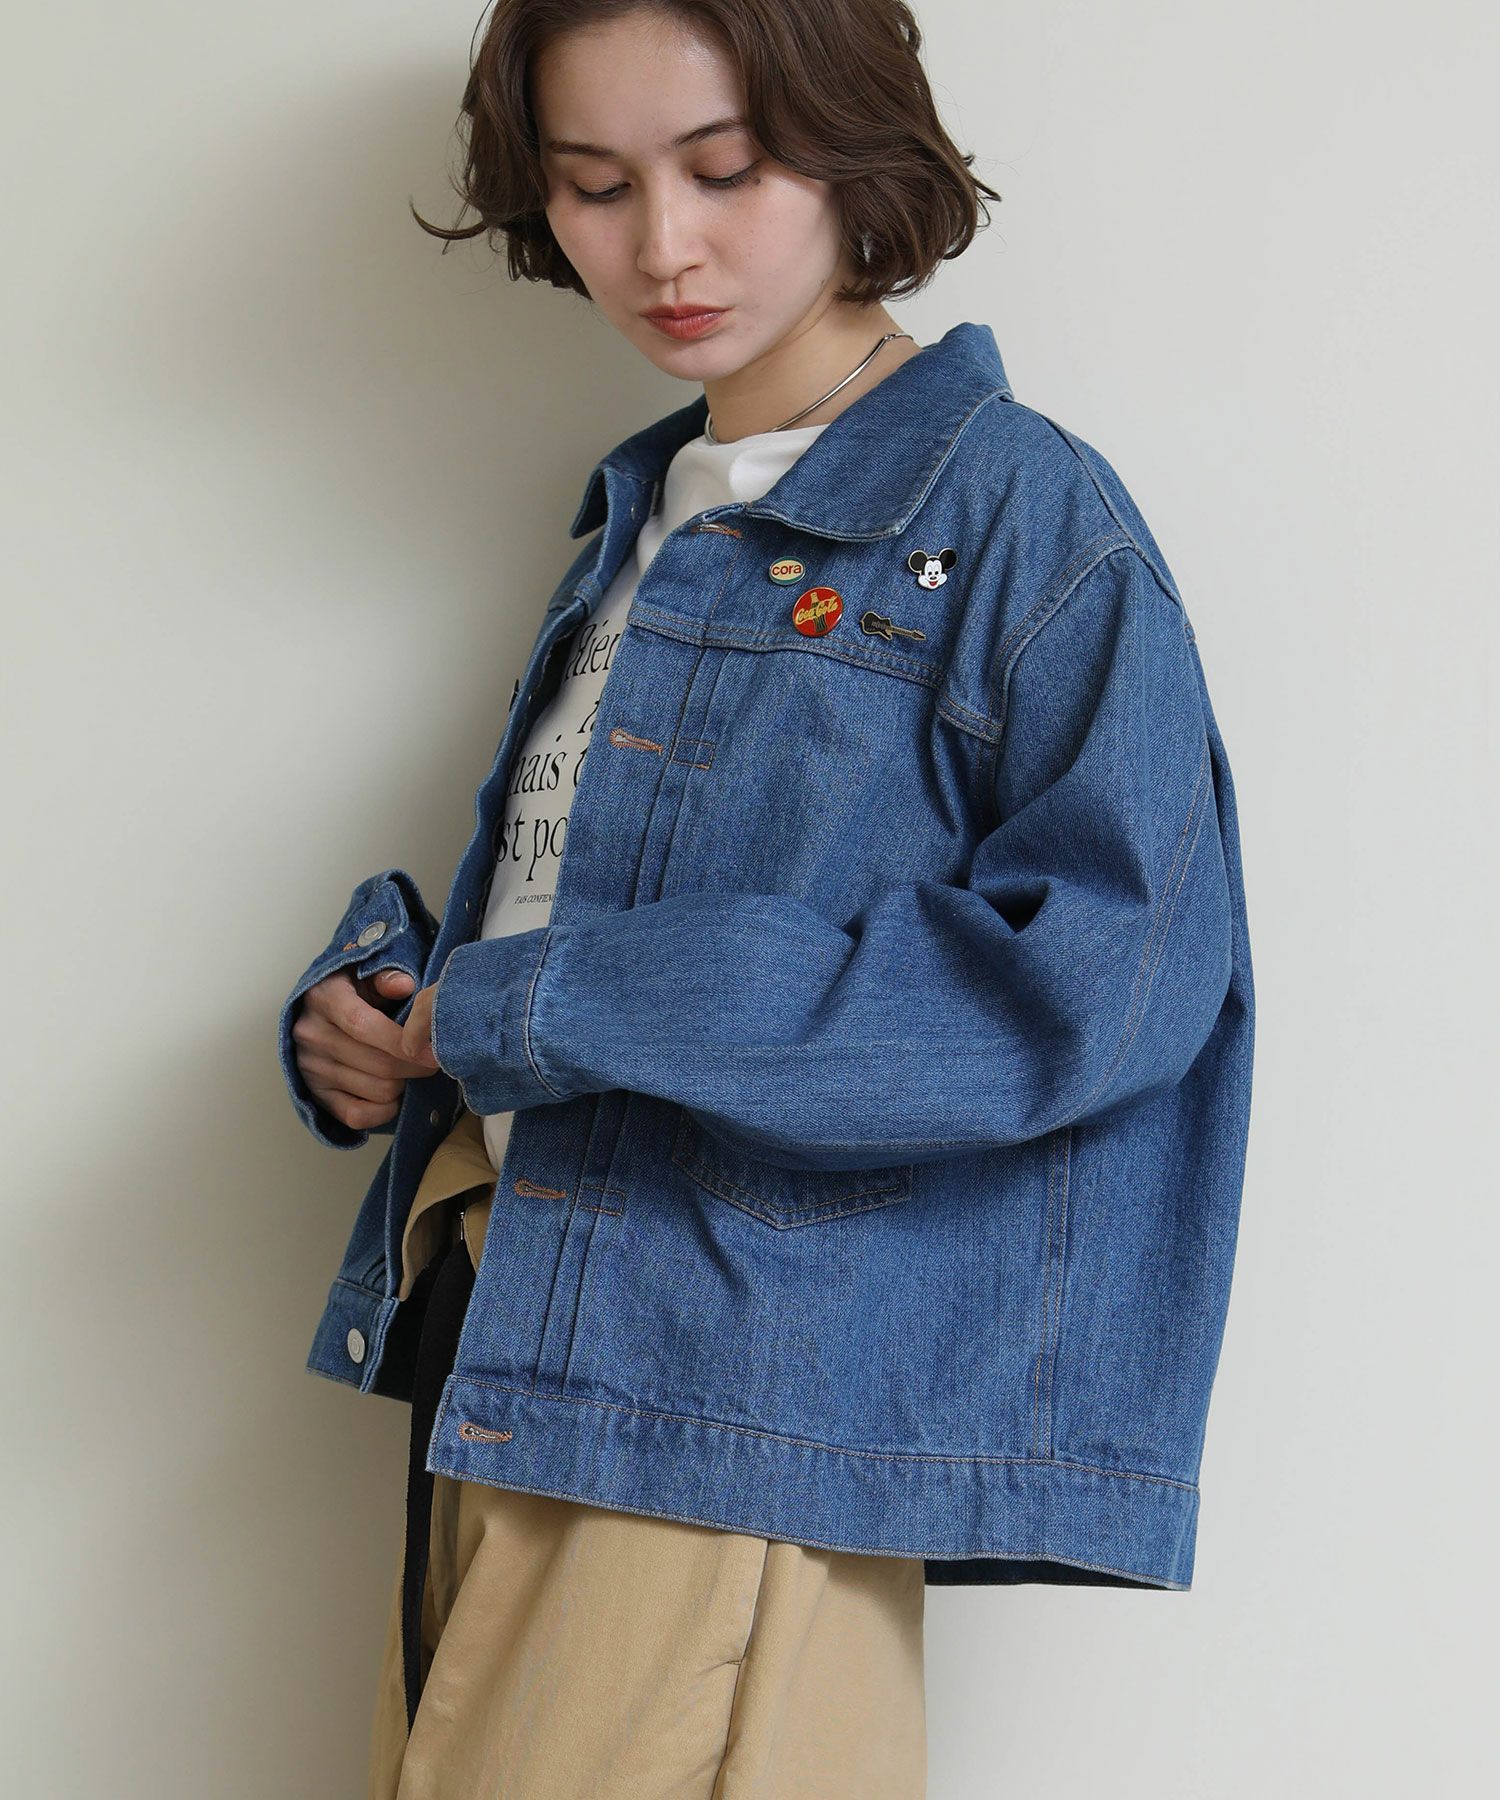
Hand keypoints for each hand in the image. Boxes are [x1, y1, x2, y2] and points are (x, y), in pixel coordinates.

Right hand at [291, 966, 439, 1132]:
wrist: (316, 1011)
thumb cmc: (352, 989)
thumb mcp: (366, 973)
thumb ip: (386, 977)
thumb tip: (405, 986)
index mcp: (324, 999)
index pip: (364, 1026)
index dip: (403, 1042)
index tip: (434, 1052)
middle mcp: (312, 1035)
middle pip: (379, 1064)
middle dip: (415, 1066)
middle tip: (433, 1060)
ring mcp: (311, 1068)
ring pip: (377, 1091)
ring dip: (403, 1085)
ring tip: (409, 1070)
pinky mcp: (315, 1094)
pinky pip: (357, 1116)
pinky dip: (384, 1110)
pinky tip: (393, 1094)